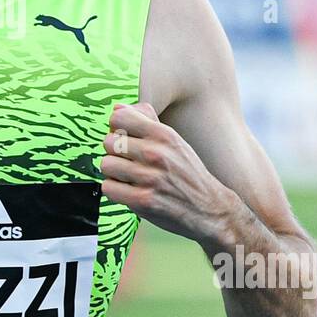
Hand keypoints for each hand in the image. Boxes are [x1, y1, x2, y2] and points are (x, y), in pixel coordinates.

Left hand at [101, 101, 238, 243]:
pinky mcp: (143, 200)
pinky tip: (129, 191)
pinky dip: (115, 191)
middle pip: (108, 142)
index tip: (125, 139)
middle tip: (129, 163)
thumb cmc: (188, 173)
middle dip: (115, 153)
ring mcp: (149, 177)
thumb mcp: (174, 141)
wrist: (210, 209)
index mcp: (164, 134)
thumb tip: (118, 107)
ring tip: (129, 178)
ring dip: (114, 173)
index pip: (118, 117)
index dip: (117, 129)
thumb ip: (147, 121)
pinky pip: (108, 187)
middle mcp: (156, 153)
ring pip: (106, 165)